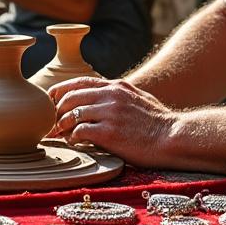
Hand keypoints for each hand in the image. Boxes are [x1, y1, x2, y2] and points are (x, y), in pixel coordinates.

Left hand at [50, 77, 179, 167]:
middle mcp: (111, 96)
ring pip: (72, 114)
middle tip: (52, 123)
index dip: (61, 90)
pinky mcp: (109, 132)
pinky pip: (79, 132)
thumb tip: (101, 97)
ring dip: (62, 126)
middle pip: (70, 97)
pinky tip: (74, 142)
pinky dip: (72, 137)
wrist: (174, 137)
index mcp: (117, 86)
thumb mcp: (138, 98)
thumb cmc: (158, 122)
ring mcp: (109, 113)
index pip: (80, 82)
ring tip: (60, 134)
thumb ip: (119, 95)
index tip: (52, 100)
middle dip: (56, 110)